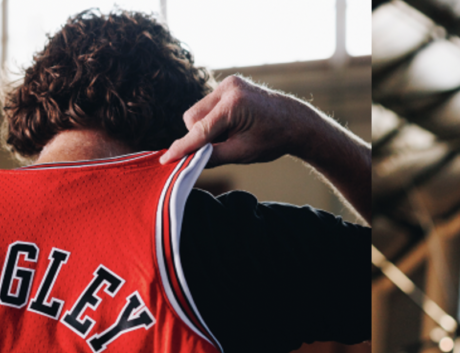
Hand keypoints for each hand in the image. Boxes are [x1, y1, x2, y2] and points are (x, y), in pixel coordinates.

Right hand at [160, 75, 312, 167]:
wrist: (294, 121)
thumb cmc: (272, 139)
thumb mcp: (242, 154)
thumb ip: (212, 157)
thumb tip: (186, 161)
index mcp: (234, 106)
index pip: (199, 130)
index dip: (182, 147)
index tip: (165, 159)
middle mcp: (229, 88)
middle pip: (192, 118)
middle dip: (199, 135)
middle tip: (221, 147)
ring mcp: (229, 83)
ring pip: (198, 111)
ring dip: (206, 127)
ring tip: (230, 135)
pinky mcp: (229, 83)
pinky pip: (208, 105)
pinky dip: (213, 118)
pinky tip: (232, 124)